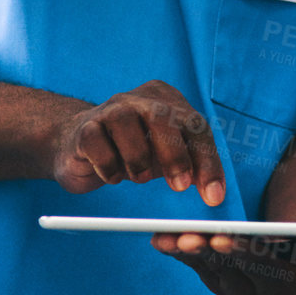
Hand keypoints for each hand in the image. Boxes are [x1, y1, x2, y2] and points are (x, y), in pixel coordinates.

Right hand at [51, 81, 225, 204]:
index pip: (195, 127)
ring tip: (139, 177)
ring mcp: (110, 109)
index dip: (207, 161)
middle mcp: (139, 99)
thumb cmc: (133, 150)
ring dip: (137, 159)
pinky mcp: (85, 127)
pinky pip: (97, 144)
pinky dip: (108, 167)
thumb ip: (191, 167)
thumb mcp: (167, 156)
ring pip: (125, 124)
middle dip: (175, 155)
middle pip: (162, 117)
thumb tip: (215, 194)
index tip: (213, 196)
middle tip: (180, 186)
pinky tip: (112, 175)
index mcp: (168, 101)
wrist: (80, 144)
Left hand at [151, 232, 295, 294]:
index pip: (276, 273)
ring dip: (192, 255)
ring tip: (169, 236)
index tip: (237, 236)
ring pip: (214, 275)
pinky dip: (180, 254)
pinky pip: (199, 269)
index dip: (255, 255)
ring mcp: (243, 294)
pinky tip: (159, 240)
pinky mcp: (223, 284)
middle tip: (196, 236)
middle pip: (239, 276)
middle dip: (217, 255)